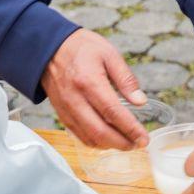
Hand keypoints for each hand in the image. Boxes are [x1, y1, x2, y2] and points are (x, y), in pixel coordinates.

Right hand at [43, 29, 147, 148]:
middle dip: (122, 143)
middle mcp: (75, 99)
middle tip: (138, 144)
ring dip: (110, 145)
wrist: (49, 48)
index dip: (130, 128)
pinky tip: (108, 139)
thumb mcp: (109, 54)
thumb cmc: (81, 48)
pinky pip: (79, 135)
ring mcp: (66, 110)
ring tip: (127, 142)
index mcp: (89, 82)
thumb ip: (126, 79)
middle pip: (100, 131)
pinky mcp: (61, 115)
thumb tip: (141, 101)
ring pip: (89, 138)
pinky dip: (95, 142)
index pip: (113, 112)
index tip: (144, 138)